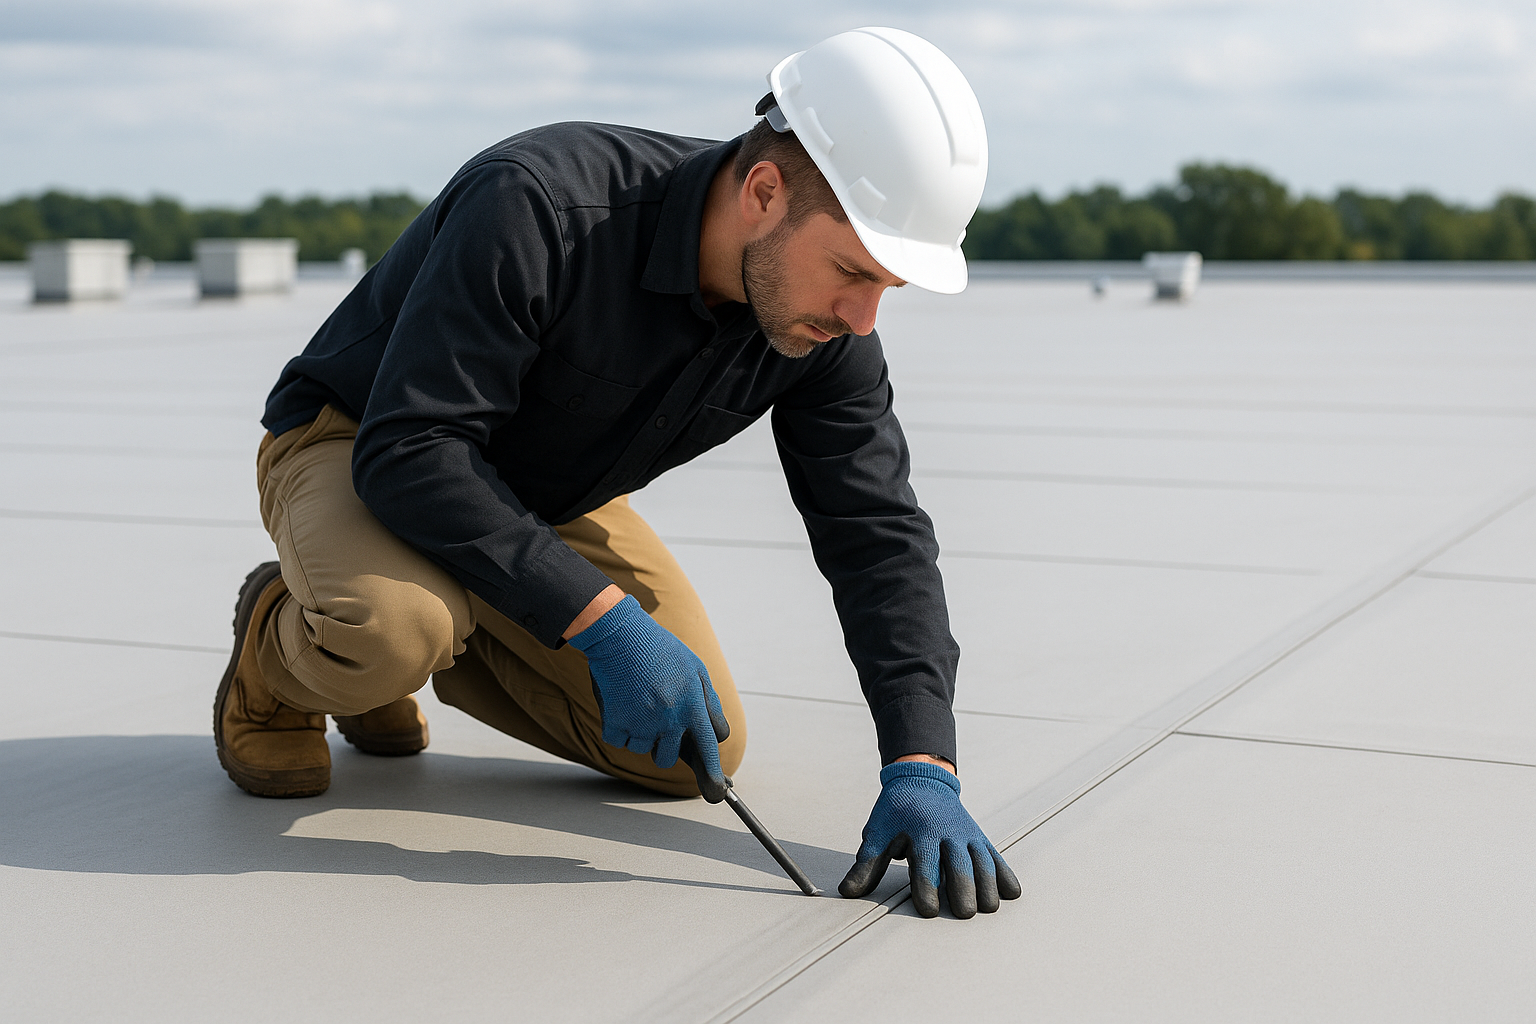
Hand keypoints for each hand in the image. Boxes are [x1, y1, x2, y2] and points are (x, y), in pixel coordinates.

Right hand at [568, 594, 730, 800]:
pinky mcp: (615, 720)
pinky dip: (617, 728)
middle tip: (657, 725)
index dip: (712, 773)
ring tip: (638, 704)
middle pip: (666, 758)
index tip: (715, 791)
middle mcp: (669, 719)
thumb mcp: (696, 669)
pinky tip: (621, 704)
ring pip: (641, 749)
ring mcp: (641, 722)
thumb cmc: (661, 650)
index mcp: (693, 705)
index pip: (708, 749)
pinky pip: (618, 740)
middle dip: (663, 748)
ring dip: (640, 734)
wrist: (621, 634)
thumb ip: (709, 703)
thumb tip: (717, 734)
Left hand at [839, 761, 1021, 918]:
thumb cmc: (897, 810)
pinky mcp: (979, 837)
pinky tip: (1010, 894)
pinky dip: (1006, 874)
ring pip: (983, 862)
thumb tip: (848, 892)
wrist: (922, 778)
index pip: (925, 866)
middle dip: (964, 891)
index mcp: (921, 831)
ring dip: (988, 886)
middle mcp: (948, 832)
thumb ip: (866, 864)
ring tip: (987, 908)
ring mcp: (967, 834)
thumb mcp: (878, 831)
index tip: (928, 911)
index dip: (927, 890)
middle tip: (964, 914)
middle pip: (961, 865)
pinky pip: (996, 856)